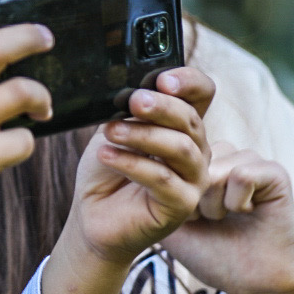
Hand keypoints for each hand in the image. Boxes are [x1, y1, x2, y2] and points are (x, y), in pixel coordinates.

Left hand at [40, 68, 213, 293]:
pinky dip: (132, 163)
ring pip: (181, 148)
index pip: (201, 94)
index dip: (189, 81)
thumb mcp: (113, 129)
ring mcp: (193, 178)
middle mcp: (194, 150)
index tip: (163, 78)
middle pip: (190, 120)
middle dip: (161, 106)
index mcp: (181, 126)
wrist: (92, 216)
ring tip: (111, 130)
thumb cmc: (105, 172)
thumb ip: (127, 109)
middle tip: (133, 100)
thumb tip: (133, 87)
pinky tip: (107, 155)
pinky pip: (163, 178)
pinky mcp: (182, 204)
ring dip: (143, 134)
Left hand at [163, 144, 293, 293]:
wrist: (253, 282)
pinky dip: (236, 201)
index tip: (158, 195)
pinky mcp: (274, 173)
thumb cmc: (210, 255)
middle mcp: (223, 157)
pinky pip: (241, 175)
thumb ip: (150, 193)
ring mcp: (249, 162)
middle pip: (188, 154)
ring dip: (210, 202)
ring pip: (212, 168)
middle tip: (201, 219)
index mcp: (198, 166)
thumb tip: (118, 163)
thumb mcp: (168, 222)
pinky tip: (244, 214)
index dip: (158, 169)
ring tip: (221, 219)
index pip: (168, 147)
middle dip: (186, 194)